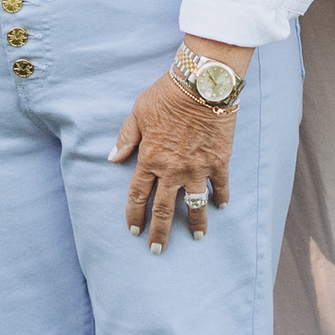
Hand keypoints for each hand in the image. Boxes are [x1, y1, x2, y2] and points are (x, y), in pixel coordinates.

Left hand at [111, 52, 246, 250]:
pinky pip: (220, 186)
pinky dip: (221, 197)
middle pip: (163, 209)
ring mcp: (197, 168)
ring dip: (195, 224)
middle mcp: (172, 170)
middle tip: (157, 250)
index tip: (134, 230)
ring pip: (194, 205)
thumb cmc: (167, 94)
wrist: (201, 84)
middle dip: (159, 232)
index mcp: (150, 159)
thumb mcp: (138, 112)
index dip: (135, 215)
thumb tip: (113, 158)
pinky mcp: (219, 162)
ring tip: (197, 237)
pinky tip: (221, 207)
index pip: (138, 195)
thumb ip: (126, 138)